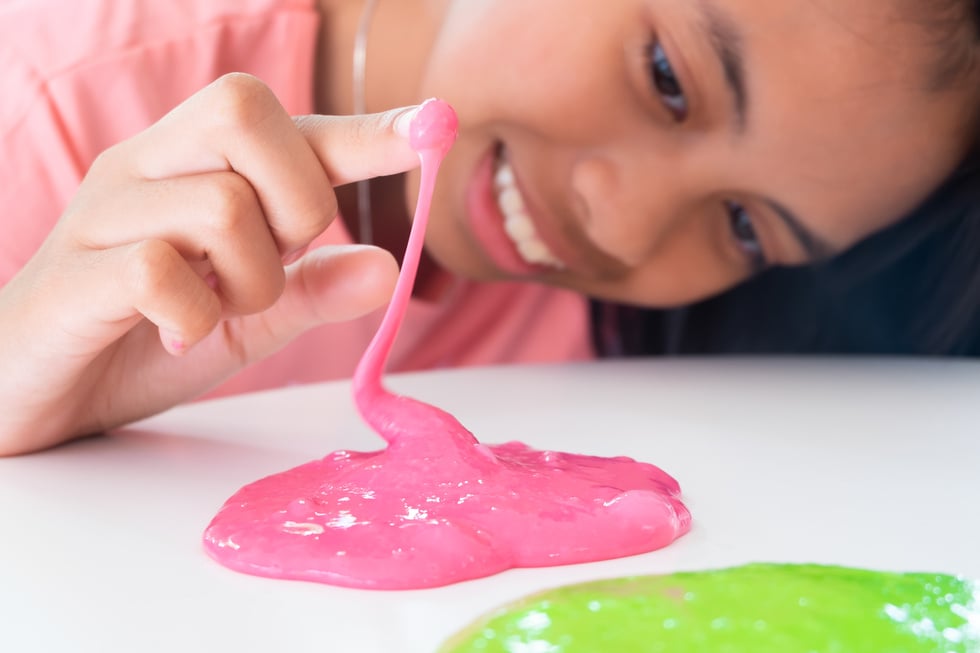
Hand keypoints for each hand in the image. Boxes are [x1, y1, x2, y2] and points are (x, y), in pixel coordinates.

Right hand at [0, 73, 420, 455]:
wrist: (28, 394)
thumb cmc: (139, 342)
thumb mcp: (245, 320)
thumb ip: (310, 292)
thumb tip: (388, 266)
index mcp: (188, 169)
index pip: (282, 122)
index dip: (358, 128)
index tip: (426, 130)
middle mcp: (144, 170)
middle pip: (244, 111)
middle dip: (296, 199)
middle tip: (271, 262)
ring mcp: (101, 216)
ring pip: (219, 202)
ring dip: (252, 279)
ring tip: (218, 315)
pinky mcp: (71, 276)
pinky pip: (157, 268)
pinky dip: (193, 315)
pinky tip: (177, 336)